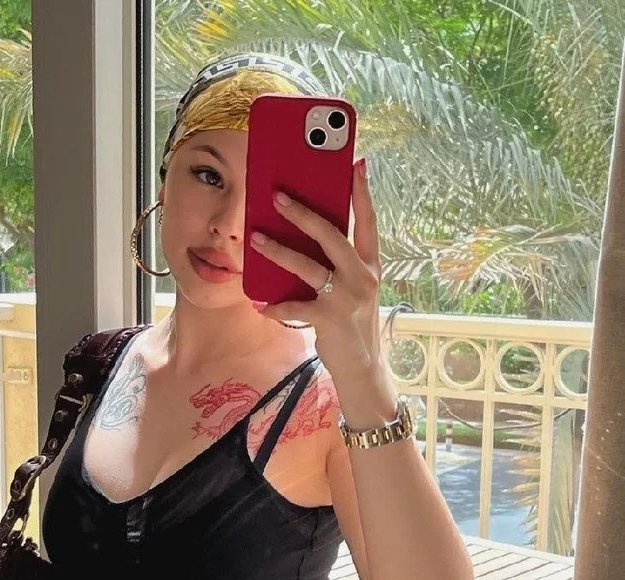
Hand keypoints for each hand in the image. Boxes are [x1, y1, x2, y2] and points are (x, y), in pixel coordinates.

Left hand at [248, 158, 384, 381]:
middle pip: (331, 235)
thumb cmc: (352, 325)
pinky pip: (294, 307)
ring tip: (255, 238)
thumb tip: (306, 239)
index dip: (362, 193)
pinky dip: (275, 306)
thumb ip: (339, 266)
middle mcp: (363, 277)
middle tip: (277, 195)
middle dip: (302, 213)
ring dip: (278, 251)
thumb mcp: (354, 291)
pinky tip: (259, 303)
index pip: (368, 222)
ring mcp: (347, 298)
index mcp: (371, 265)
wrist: (363, 369)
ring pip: (308, 266)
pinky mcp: (329, 319)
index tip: (356, 163)